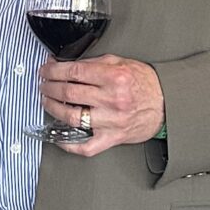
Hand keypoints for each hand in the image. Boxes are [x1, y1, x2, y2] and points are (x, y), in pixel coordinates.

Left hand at [36, 54, 162, 154]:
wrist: (165, 103)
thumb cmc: (144, 83)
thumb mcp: (120, 63)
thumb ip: (92, 63)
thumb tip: (65, 64)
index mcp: (114, 78)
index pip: (74, 72)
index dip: (54, 70)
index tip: (46, 70)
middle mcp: (112, 100)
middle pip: (69, 93)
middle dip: (50, 87)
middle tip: (44, 84)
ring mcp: (111, 121)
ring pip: (72, 117)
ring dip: (53, 109)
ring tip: (47, 102)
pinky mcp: (112, 137)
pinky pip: (86, 146)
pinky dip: (68, 144)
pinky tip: (58, 136)